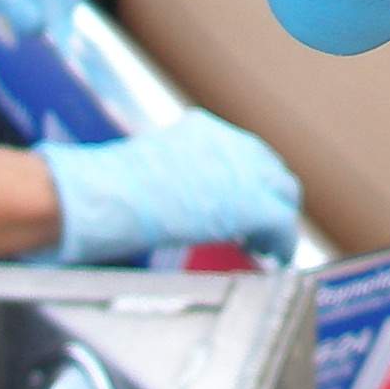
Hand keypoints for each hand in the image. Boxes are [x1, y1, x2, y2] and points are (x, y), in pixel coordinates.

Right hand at [32, 109, 300, 264]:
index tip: (247, 198)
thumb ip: (175, 177)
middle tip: (264, 226)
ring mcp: (245, 172)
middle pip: (270, 169)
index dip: (250, 179)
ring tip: (269, 245)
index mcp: (204, 130)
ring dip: (277, 219)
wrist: (106, 196)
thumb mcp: (149, 170)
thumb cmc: (109, 189)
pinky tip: (274, 258)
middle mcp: (231, 143)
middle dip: (270, 197)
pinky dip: (280, 243)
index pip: (246, 152)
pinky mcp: (252, 204)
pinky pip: (281, 225)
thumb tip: (177, 200)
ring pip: (283, 194)